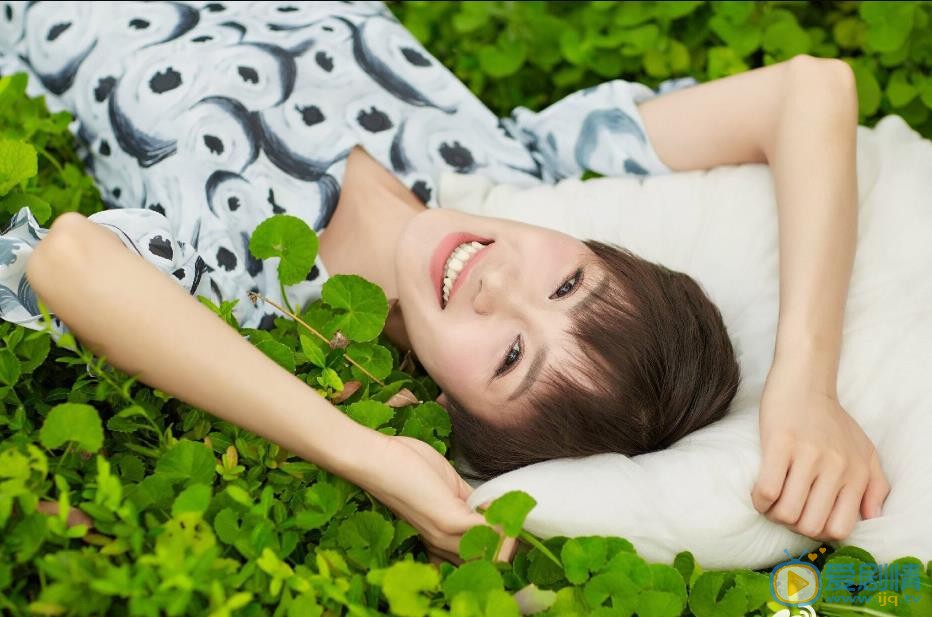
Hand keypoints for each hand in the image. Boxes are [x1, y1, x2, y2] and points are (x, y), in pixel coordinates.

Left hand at [359, 434, 517, 565]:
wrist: (377, 457)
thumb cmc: (406, 466)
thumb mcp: (446, 489)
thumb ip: (469, 501)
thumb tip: (495, 504)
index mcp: (440, 540)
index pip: (479, 560)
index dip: (502, 545)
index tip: (512, 524)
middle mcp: (441, 545)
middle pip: (491, 561)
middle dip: (511, 542)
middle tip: (515, 517)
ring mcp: (444, 535)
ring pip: (494, 552)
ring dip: (510, 531)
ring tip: (509, 509)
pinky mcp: (448, 520)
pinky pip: (490, 532)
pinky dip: (502, 519)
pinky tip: (498, 503)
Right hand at [751, 362, 889, 541]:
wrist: (804, 382)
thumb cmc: (831, 419)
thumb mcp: (865, 450)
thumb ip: (875, 486)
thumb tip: (870, 517)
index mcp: (857, 474)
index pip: (839, 528)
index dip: (817, 531)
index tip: (805, 517)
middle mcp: (836, 468)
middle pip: (810, 525)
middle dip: (792, 525)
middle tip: (784, 510)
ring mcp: (808, 456)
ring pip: (787, 513)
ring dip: (773, 514)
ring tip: (770, 502)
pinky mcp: (780, 445)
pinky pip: (767, 490)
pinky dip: (759, 500)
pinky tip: (759, 492)